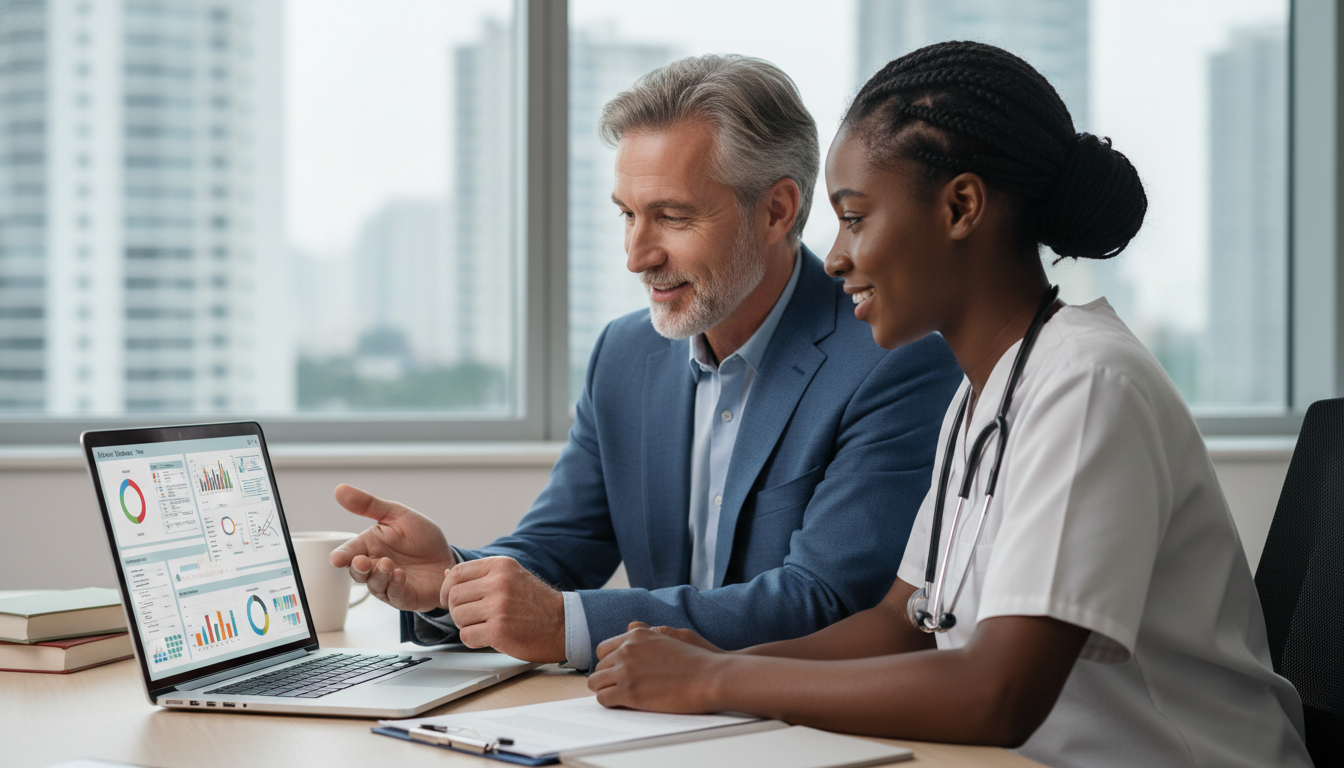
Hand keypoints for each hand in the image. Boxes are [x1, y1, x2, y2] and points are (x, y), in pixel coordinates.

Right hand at [329, 484, 455, 612]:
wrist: (447, 556)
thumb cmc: (420, 537)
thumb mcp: (397, 515)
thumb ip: (369, 505)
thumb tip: (339, 489)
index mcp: (370, 546)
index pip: (348, 552)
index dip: (341, 556)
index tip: (336, 558)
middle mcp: (374, 566)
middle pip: (357, 572)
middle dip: (358, 567)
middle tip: (362, 561)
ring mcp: (387, 583)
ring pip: (374, 584)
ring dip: (378, 575)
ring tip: (387, 563)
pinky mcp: (403, 596)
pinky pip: (394, 594)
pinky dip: (395, 585)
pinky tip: (400, 575)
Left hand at [442, 556, 565, 662]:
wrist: (564, 624)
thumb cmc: (537, 603)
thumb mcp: (512, 577)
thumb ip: (481, 575)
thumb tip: (447, 573)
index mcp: (501, 566)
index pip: (458, 572)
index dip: (447, 588)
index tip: (449, 599)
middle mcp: (499, 583)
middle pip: (455, 596)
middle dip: (457, 610)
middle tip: (470, 617)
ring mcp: (499, 607)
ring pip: (458, 616)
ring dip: (466, 625)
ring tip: (483, 626)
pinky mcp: (499, 631)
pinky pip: (466, 635)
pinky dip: (473, 640)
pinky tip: (488, 637)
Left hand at [588, 627, 726, 712]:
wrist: (710, 677)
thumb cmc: (696, 660)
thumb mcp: (673, 635)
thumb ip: (648, 632)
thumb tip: (630, 626)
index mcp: (637, 635)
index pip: (604, 648)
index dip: (609, 662)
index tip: (615, 672)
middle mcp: (627, 649)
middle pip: (599, 666)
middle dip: (607, 676)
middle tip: (619, 687)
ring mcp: (626, 670)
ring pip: (596, 682)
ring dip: (605, 689)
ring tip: (618, 696)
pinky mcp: (629, 692)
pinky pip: (603, 698)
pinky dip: (609, 702)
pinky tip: (621, 704)